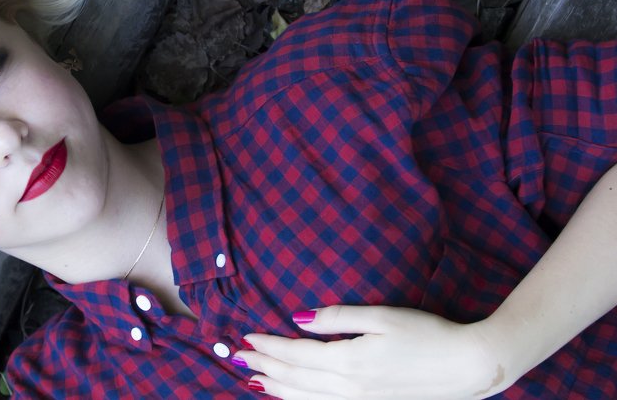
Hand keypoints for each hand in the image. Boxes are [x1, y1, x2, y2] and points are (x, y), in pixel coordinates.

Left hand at [234, 306, 513, 399]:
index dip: (268, 348)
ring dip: (277, 389)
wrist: (470, 367)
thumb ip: (338, 317)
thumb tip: (299, 319)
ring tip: (254, 381)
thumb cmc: (429, 335)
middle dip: (264, 368)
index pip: (296, 355)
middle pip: (295, 379)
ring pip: (307, 399)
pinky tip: (292, 398)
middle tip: (238, 359)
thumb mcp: (382, 316)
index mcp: (350, 361)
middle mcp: (350, 388)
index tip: (246, 340)